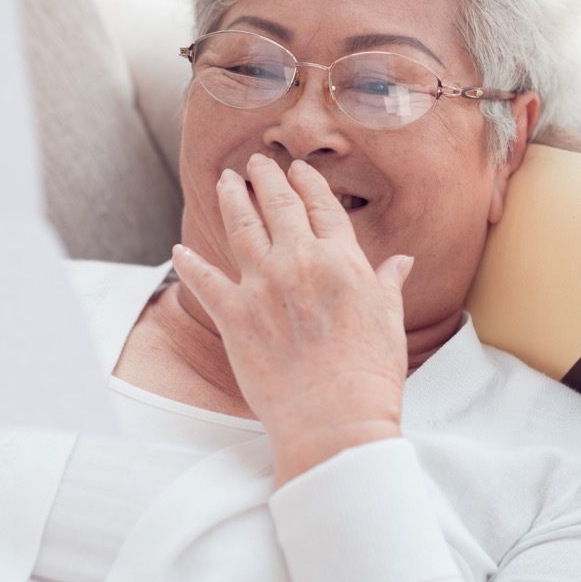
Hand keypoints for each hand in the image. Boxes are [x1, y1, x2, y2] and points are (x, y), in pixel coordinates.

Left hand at [171, 154, 413, 486]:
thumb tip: (401, 261)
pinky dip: (189, 263)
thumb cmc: (370, 375)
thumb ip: (386, 284)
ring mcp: (262, 286)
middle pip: (277, 206)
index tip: (297, 170)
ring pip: (240, 228)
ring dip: (231, 200)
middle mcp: (299, 262)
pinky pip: (204, 280)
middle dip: (265, 178)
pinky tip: (179, 250)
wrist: (334, 418)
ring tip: (225, 181)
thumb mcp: (389, 321)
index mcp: (341, 260)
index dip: (306, 184)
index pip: (321, 207)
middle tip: (255, 162)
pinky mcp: (233, 315)